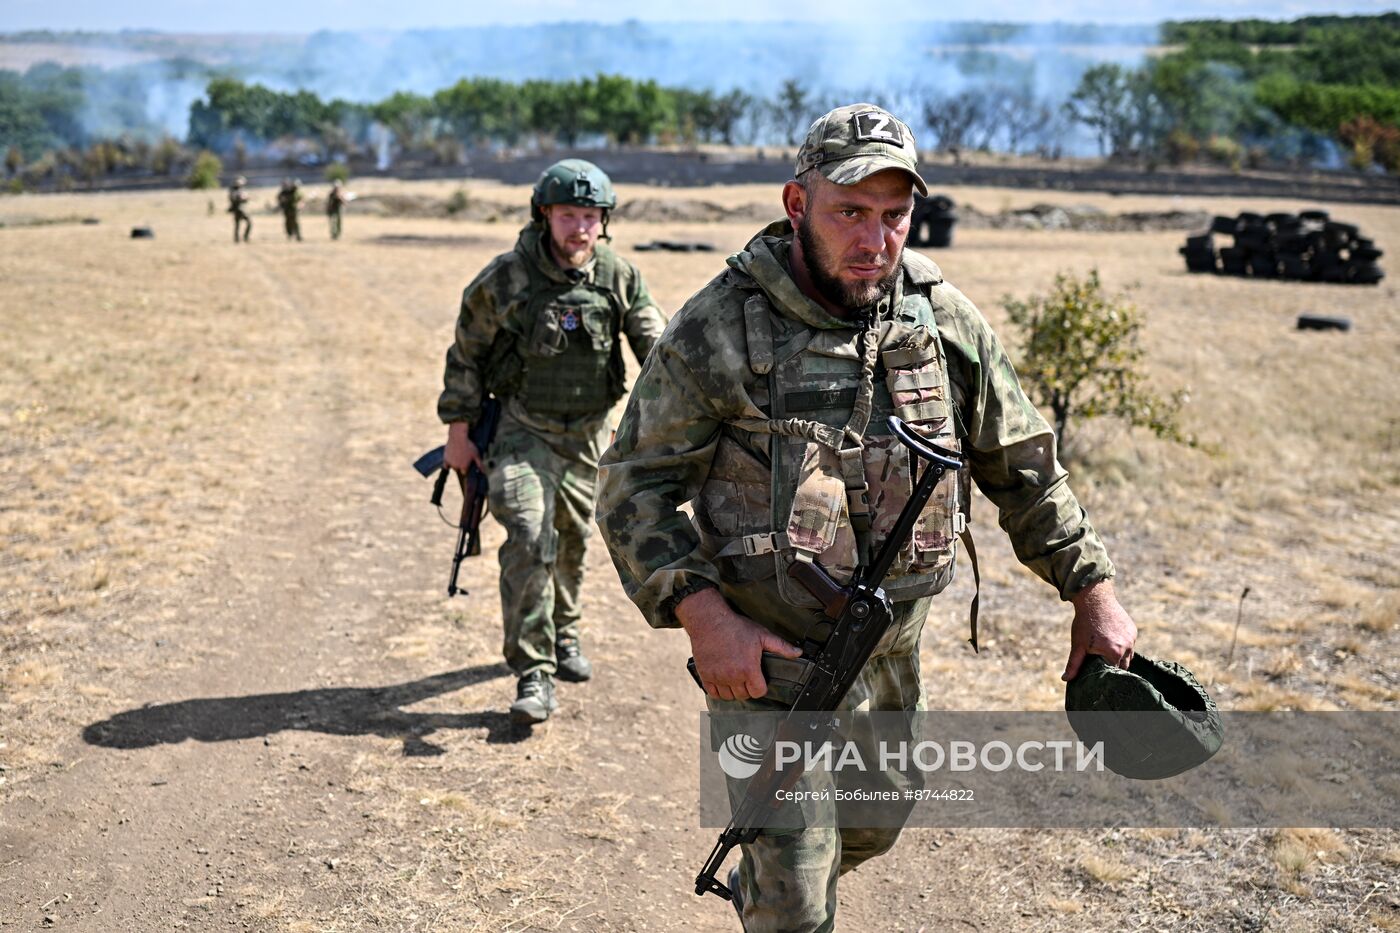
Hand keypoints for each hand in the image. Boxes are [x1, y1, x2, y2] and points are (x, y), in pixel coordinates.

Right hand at [444, 422, 482, 473]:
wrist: (458, 437)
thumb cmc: (468, 446)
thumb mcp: (476, 455)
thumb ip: (479, 464)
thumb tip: (483, 472)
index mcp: (464, 467)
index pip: (464, 473)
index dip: (466, 468)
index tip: (467, 464)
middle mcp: (456, 467)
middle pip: (458, 470)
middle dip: (461, 466)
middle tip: (463, 458)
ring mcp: (450, 463)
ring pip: (453, 467)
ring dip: (455, 464)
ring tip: (459, 457)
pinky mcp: (445, 459)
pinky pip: (445, 466)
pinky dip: (448, 465)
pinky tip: (451, 461)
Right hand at [675, 588, 802, 700]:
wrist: (710, 621)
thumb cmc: (736, 627)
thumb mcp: (762, 635)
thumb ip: (781, 647)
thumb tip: (799, 653)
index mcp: (748, 669)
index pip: (758, 692)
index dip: (760, 687)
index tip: (758, 679)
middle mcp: (733, 676)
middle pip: (743, 696)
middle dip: (747, 688)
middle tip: (746, 677)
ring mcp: (718, 677)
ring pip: (728, 697)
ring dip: (733, 691)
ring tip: (735, 680)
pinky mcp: (705, 675)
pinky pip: (713, 693)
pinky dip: (718, 690)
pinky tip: (722, 681)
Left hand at [1062, 579, 1136, 681]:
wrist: (1095, 599)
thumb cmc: (1085, 623)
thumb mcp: (1077, 645)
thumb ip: (1074, 664)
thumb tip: (1066, 679)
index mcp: (1114, 653)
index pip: (1113, 672)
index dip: (1106, 673)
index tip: (1100, 672)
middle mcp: (1127, 647)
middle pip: (1123, 666)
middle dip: (1113, 665)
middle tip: (1102, 661)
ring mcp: (1132, 638)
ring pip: (1128, 655)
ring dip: (1119, 656)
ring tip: (1106, 649)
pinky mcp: (1133, 630)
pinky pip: (1130, 644)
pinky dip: (1123, 645)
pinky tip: (1111, 639)